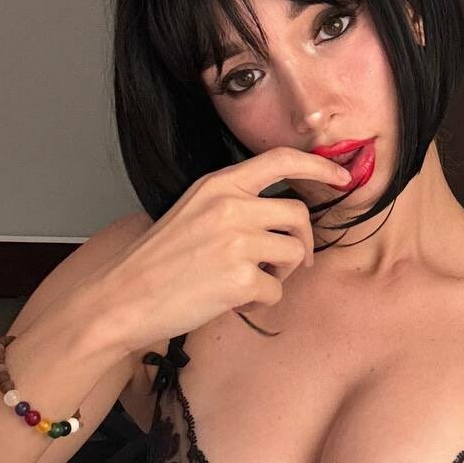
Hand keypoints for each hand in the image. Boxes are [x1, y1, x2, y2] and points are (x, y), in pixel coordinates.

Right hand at [82, 147, 352, 355]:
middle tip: (286, 263)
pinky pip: (276, 291)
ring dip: (278, 275)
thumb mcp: (193, 211)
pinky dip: (260, 302)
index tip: (341, 177)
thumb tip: (283, 215)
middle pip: (298, 215)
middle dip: (301, 242)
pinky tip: (232, 302)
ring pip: (293, 254)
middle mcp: (231, 207)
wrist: (122, 298)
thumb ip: (234, 203)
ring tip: (246, 283)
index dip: (318, 167)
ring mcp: (237, 242)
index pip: (281, 160)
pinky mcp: (241, 279)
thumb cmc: (157, 261)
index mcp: (219, 185)